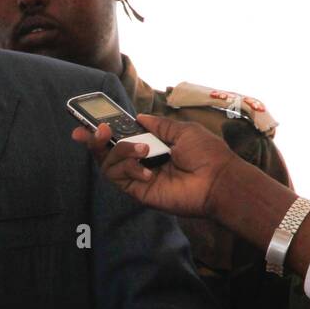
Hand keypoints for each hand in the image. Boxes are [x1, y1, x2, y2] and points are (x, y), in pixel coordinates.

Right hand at [71, 113, 238, 219]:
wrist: (217, 180)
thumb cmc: (206, 154)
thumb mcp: (183, 130)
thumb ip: (159, 125)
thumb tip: (139, 117)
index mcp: (153, 144)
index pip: (123, 136)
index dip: (107, 129)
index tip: (94, 121)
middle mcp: (142, 160)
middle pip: (108, 150)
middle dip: (95, 139)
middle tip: (91, 130)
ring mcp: (138, 177)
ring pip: (109, 163)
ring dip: (120, 151)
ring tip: (143, 151)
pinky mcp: (138, 191)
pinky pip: (118, 177)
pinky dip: (129, 169)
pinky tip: (147, 171)